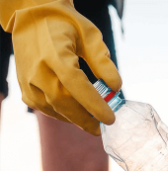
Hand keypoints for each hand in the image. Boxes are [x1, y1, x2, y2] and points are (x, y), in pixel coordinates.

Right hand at [6, 0, 121, 134]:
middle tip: (102, 128)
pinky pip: (43, 107)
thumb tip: (116, 87)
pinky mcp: (24, 86)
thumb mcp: (90, 35)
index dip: (93, 104)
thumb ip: (102, 61)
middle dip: (85, 119)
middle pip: (63, 101)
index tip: (110, 119)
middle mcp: (37, 68)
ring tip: (92, 122)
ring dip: (74, 118)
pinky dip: (61, 114)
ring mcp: (27, 79)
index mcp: (55, 53)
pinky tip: (75, 115)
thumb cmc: (65, 25)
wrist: (32, 18)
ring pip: (52, 108)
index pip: (75, 83)